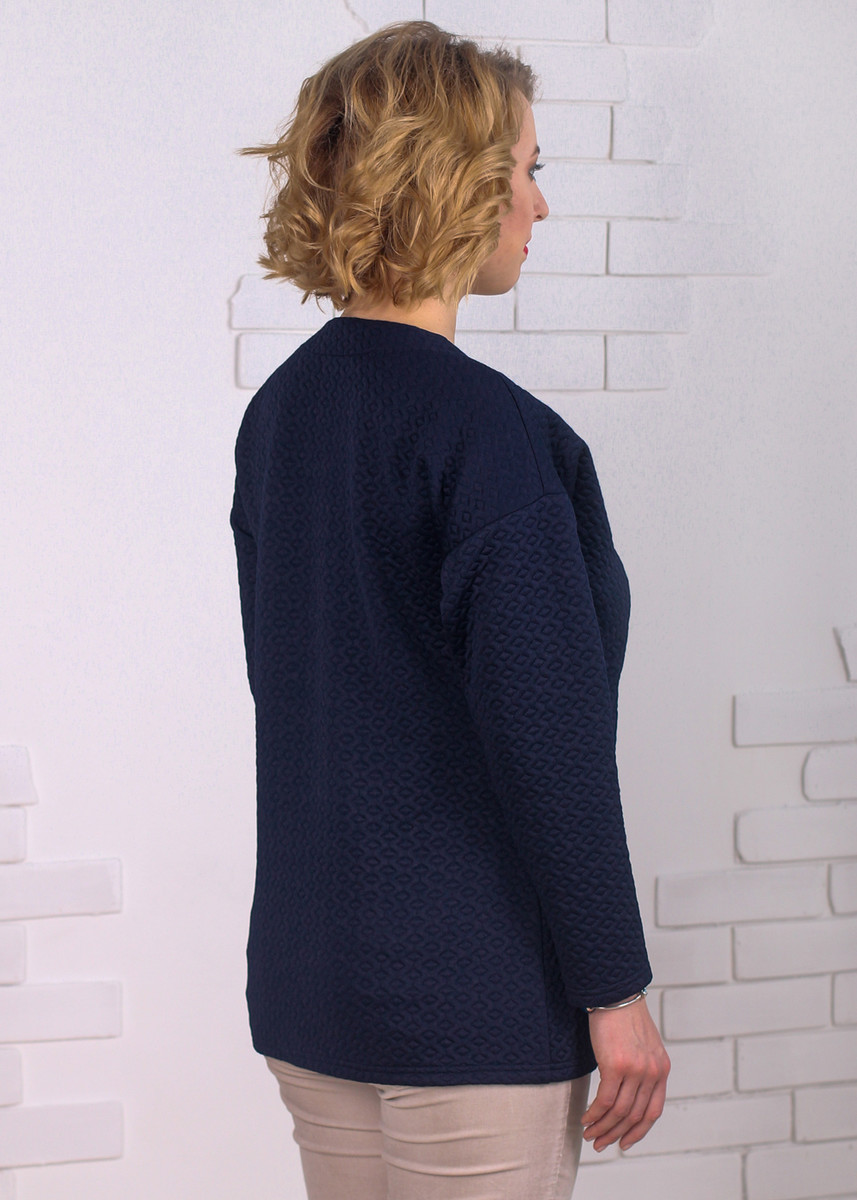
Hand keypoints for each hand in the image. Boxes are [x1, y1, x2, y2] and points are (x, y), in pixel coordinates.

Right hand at [581, 996, 669, 1151]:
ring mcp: (636, 1070)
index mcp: (662, 1069)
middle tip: (599, 1143)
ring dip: (602, 1127)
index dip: (637, 1132)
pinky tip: (585, 1118)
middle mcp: (652, 1072)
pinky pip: (604, 1100)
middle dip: (615, 1134)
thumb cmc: (624, 1016)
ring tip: (589, 1134)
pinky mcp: (616, 1065)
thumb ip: (643, 1069)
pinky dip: (594, 1114)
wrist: (615, 993)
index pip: (652, 1112)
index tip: (623, 1143)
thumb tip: (629, 1094)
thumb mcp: (644, 1045)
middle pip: (633, 1116)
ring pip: (618, 1112)